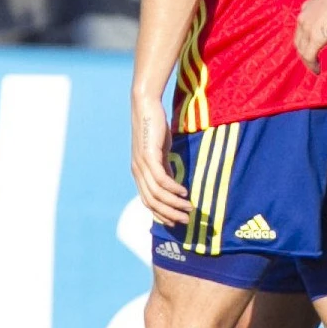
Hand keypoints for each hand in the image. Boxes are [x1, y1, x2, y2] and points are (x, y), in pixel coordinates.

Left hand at [129, 91, 189, 224]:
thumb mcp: (160, 150)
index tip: (176, 221)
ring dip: (174, 204)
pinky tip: (184, 192)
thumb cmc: (154, 126)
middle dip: (169, 214)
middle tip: (186, 220)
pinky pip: (161, 179)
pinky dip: (173, 189)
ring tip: (188, 208)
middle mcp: (137, 172)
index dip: (161, 214)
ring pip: (157, 194)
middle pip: (152, 202)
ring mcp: (142, 165)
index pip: (148, 202)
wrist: (145, 106)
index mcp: (139, 172)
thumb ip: (164, 166)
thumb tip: (172, 182)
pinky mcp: (149, 156)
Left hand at [294, 0, 326, 72]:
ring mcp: (307, 29)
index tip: (312, 45)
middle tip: (312, 60)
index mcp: (307, 7)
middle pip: (298, 40)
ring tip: (315, 68)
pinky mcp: (315, 39)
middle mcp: (303, 18)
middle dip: (304, 52)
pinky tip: (318, 70)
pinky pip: (309, 56)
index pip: (301, 27)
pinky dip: (312, 65)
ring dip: (307, 61)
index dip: (305, 38)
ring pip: (302, 50)